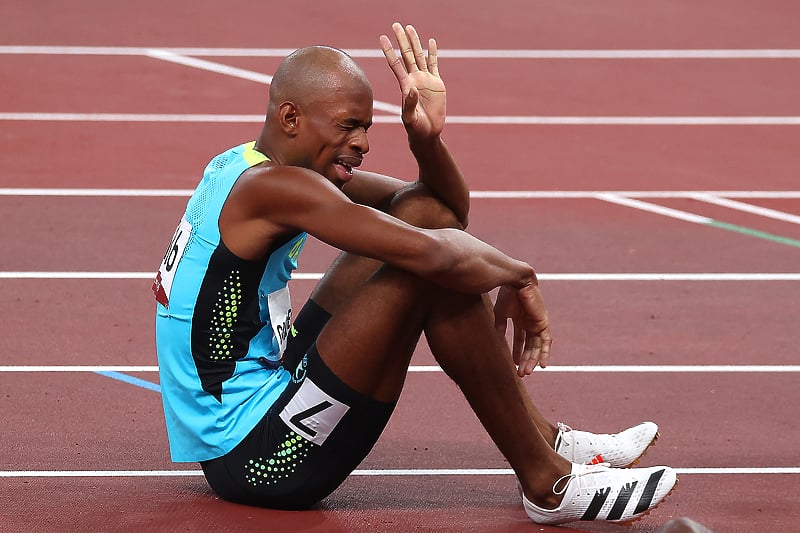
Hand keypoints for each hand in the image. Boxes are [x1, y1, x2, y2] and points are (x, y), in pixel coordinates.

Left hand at [379, 22, 445, 138]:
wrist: (428, 133)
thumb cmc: (415, 128)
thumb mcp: (409, 118)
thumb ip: (409, 104)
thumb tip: (412, 88)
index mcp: (405, 86)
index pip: (395, 64)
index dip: (388, 50)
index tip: (382, 38)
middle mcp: (414, 79)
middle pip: (406, 55)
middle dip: (401, 40)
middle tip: (396, 25)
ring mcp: (425, 80)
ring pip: (419, 56)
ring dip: (415, 42)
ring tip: (410, 28)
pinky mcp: (437, 84)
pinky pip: (434, 65)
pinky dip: (432, 53)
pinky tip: (431, 42)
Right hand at [494, 283, 552, 376]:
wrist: (515, 282)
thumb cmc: (507, 294)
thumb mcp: (500, 313)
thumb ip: (501, 325)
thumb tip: (499, 338)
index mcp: (521, 320)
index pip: (521, 340)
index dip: (517, 351)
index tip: (514, 364)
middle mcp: (531, 323)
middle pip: (530, 346)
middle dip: (525, 359)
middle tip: (520, 373)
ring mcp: (538, 323)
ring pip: (537, 346)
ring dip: (532, 359)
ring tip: (526, 372)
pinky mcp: (543, 323)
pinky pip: (546, 341)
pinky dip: (545, 352)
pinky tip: (543, 364)